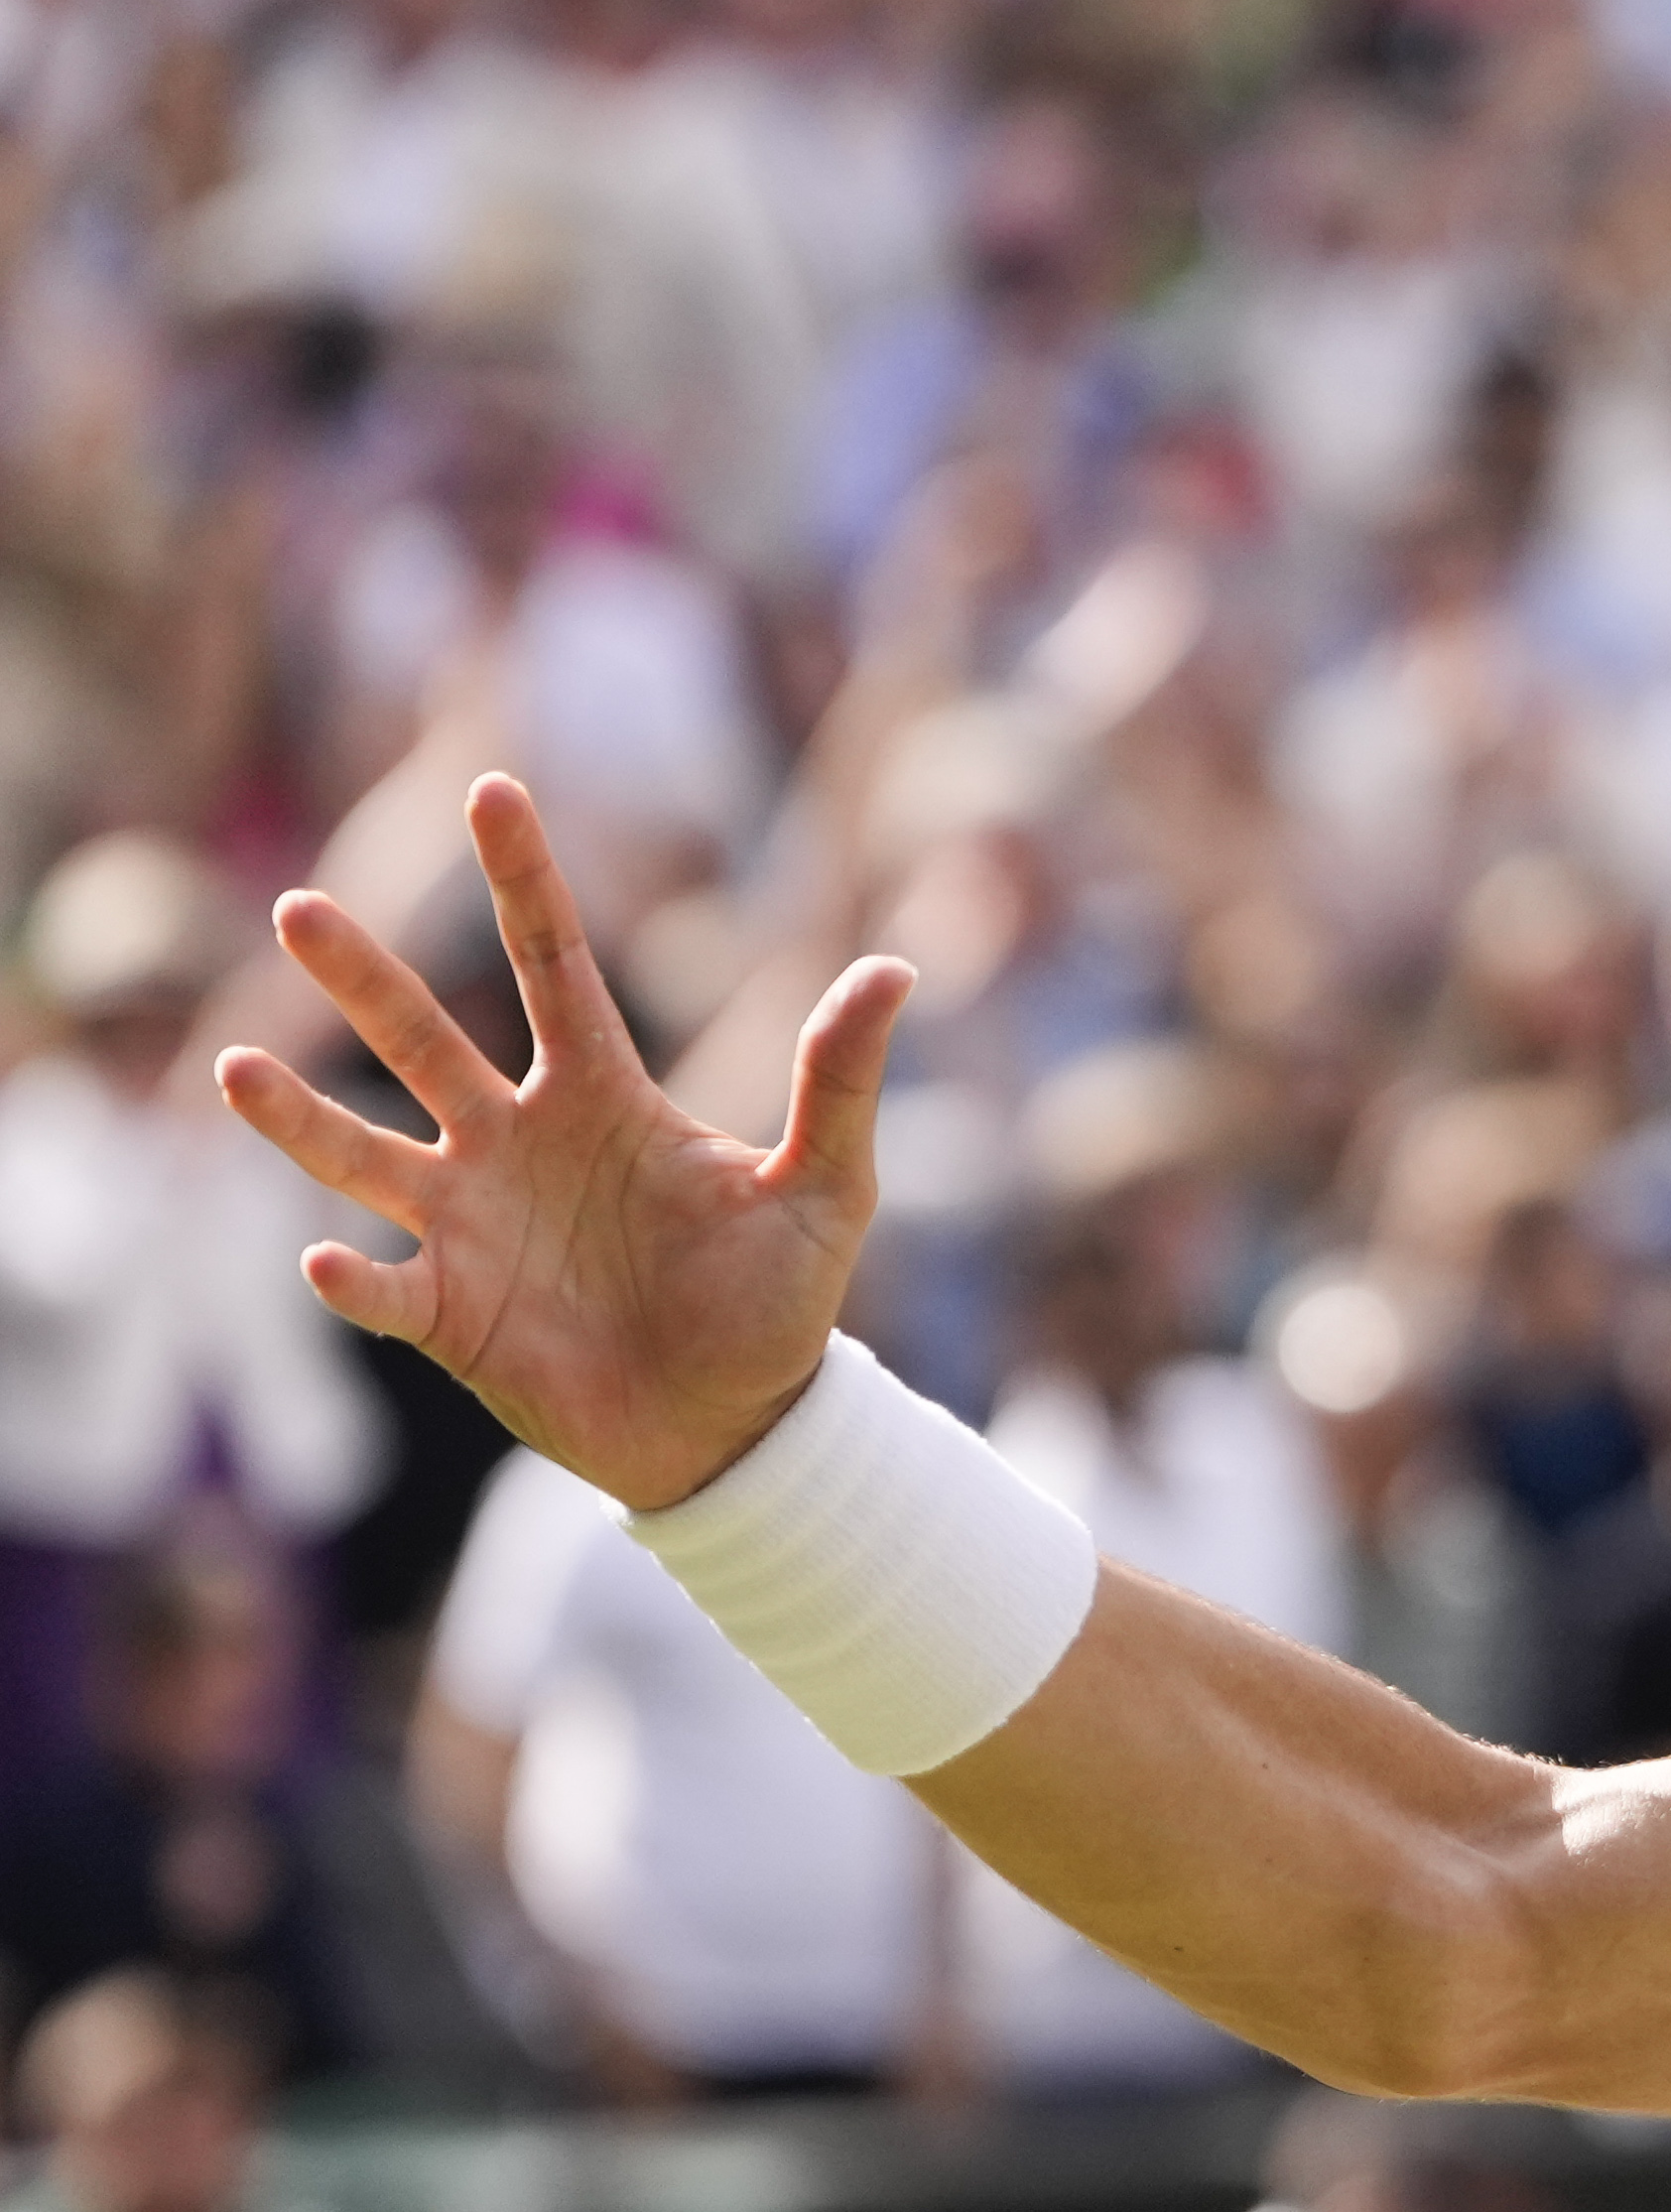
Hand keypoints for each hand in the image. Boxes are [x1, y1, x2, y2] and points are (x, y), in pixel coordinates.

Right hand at [210, 776, 912, 1514]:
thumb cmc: (778, 1300)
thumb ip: (839, 1082)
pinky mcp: (447, 1314)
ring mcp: (469, 1225)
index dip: (524, 882)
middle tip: (299, 910)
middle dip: (363, 979)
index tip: (491, 787)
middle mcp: (514, 1144)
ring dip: (300, 1117)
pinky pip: (382, 1289)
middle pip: (424, 1042)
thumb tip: (897, 968)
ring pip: (362, 1155)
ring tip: (232, 1069)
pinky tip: (326, 1258)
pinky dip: (354, 1278)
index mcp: (601, 1097)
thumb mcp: (824, 1187)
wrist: (735, 1424)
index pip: (555, 966)